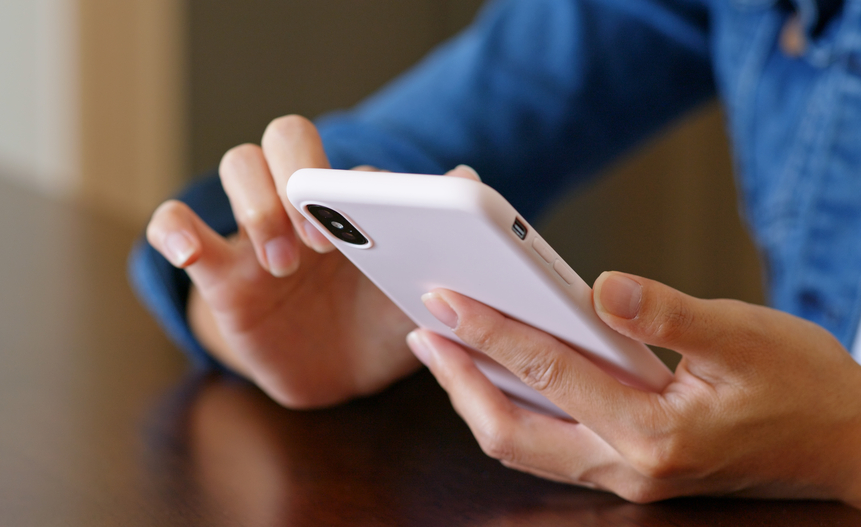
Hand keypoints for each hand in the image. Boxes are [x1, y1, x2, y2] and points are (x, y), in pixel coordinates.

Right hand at [146, 114, 479, 407]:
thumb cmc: (377, 323)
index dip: (345, 183)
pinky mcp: (219, 273)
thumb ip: (437, 242)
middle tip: (319, 242)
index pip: (340, 158)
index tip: (360, 225)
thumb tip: (466, 177)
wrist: (335, 374)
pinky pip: (176, 227)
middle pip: (283, 139)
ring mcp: (256, 234)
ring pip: (238, 164)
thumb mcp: (411, 292)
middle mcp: (301, 204)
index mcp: (349, 205)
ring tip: (280, 265)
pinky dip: (175, 229)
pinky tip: (187, 250)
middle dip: (298, 176)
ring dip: (256, 203)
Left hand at [407, 271, 860, 505]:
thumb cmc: (808, 389)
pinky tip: (500, 376)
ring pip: (526, 447)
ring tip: (445, 351)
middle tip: (422, 330)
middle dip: (459, 381)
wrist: (850, 448)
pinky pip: (550, 446)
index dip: (490, 330)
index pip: (549, 371)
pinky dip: (514, 411)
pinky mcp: (631, 468)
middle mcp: (630, 466)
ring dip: (479, 399)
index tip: (445, 296)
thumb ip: (671, 314)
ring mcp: (627, 475)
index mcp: (655, 433)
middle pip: (513, 432)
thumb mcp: (748, 336)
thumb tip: (604, 288)